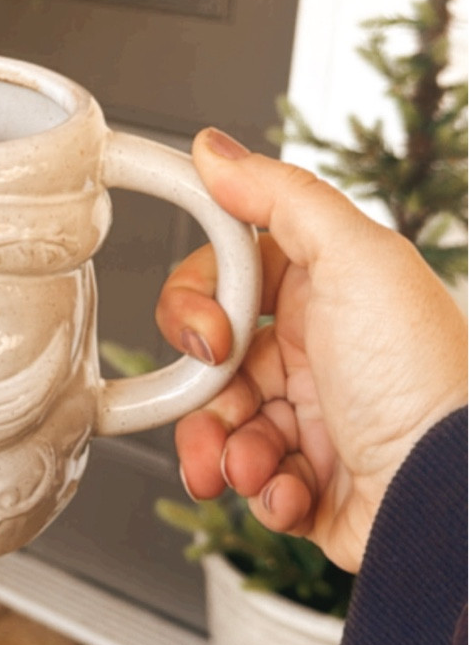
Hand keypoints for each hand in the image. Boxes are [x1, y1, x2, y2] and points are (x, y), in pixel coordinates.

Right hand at [156, 129, 466, 573]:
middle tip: (222, 401)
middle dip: (201, 387)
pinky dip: (261, 490)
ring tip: (253, 464)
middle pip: (212, 357)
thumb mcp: (356, 258)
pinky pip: (252, 483)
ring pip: (222, 424)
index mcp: (327, 292)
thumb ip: (279, 193)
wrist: (446, 496)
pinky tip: (291, 490)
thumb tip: (213, 148)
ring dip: (224, 447)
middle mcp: (319, 353)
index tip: (205, 329)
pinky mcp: (312, 485)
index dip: (199, 301)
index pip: (228, 278)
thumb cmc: (420, 379)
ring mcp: (314, 421)